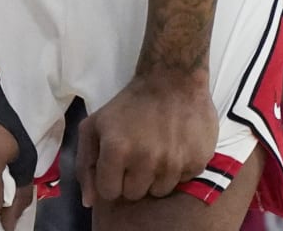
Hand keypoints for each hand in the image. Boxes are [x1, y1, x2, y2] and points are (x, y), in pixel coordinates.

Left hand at [77, 71, 216, 205]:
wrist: (172, 80)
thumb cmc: (128, 105)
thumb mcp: (94, 126)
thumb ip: (85, 164)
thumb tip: (89, 202)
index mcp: (116, 150)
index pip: (109, 192)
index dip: (111, 179)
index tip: (117, 164)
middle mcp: (146, 160)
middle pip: (134, 194)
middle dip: (131, 179)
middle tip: (137, 155)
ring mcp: (174, 163)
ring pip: (159, 192)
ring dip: (155, 176)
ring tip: (156, 150)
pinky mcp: (197, 162)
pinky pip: (183, 181)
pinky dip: (177, 169)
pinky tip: (174, 147)